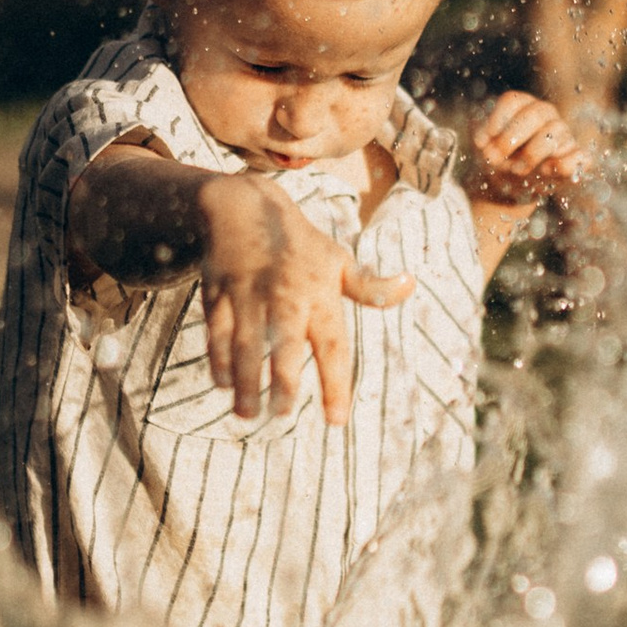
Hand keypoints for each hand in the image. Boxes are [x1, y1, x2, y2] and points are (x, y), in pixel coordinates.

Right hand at [199, 171, 412, 425]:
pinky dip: (218, 357)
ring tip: (248, 414)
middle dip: (282, 380)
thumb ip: (370, 287)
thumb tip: (410, 285)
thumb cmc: (299, 243)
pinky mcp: (218, 294)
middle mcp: (284, 296)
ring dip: (245, 380)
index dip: (335, 383)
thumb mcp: (338, 260)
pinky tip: (222, 384)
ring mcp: (248, 295)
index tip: (336, 420)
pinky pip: (217, 331)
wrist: (243, 207)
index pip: (332, 345)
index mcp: (318, 293)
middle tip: (281, 414)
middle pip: (284, 342)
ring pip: (245, 342)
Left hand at [462, 89, 587, 210]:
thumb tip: (485, 143)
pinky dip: (564, 165)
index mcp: (523, 106)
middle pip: (534, 113)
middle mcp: (546, 115)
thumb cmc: (500, 161)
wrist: (512, 188)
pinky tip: (545, 172)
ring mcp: (564, 135)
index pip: (512, 101)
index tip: (482, 142)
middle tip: (496, 157)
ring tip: (517, 170)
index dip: (496, 121)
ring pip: (554, 132)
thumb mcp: (485, 150)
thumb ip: (483, 143)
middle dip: (511, 137)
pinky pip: (579, 157)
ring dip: (531, 153)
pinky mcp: (577, 159)